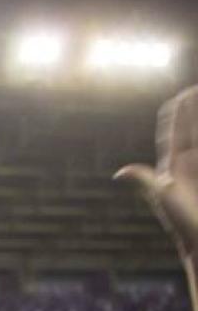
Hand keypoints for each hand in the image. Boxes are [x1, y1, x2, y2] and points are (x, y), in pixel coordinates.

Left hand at [116, 86, 197, 258]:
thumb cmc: (182, 221)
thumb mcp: (164, 197)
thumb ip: (145, 180)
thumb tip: (120, 172)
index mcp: (174, 165)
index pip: (176, 130)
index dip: (180, 111)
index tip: (186, 93)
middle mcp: (189, 164)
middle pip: (193, 129)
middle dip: (194, 110)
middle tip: (196, 89)